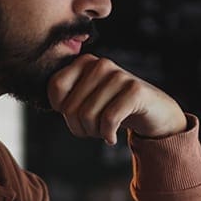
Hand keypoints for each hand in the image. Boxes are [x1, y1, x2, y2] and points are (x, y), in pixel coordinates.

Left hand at [47, 54, 187, 144]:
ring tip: (104, 132)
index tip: (78, 116)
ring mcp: (118, 75)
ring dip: (94, 133)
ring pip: (88, 115)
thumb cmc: (113, 108)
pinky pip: (108, 120)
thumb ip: (65, 98)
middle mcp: (100, 64)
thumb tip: (46, 102)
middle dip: (79, 127)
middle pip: (70, 107)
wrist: (154, 112)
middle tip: (93, 130)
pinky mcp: (135, 90)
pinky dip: (108, 135)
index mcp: (84, 63)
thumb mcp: (87, 100)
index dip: (63, 111)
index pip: (55, 88)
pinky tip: (112, 138)